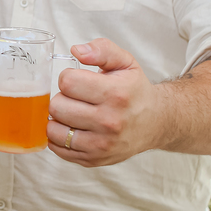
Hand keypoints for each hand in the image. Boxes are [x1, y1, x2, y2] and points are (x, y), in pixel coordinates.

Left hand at [46, 38, 167, 166]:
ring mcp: (101, 144)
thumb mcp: (125, 62)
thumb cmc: (135, 90)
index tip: (78, 80)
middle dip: (62, 97)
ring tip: (73, 112)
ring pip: (54, 129)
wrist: (156, 122)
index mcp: (116, 94)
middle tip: (76, 98)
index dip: (68, 77)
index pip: (67, 82)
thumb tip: (76, 50)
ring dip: (58, 118)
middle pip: (57, 106)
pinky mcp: (94, 160)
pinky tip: (72, 127)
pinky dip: (59, 137)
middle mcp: (110, 122)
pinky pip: (58, 148)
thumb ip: (101, 49)